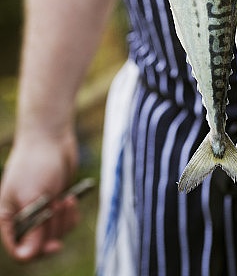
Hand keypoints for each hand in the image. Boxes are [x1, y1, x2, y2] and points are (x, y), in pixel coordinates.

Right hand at [0, 130, 79, 260]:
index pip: (18, 249)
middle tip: (59, 205)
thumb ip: (34, 228)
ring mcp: (40, 212)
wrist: (51, 136)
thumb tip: (30, 255)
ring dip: (64, 219)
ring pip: (56, 234)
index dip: (35, 251)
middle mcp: (23, 218)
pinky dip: (71, 214)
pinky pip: (66, 223)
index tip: (54, 245)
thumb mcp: (34, 197)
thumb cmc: (36, 163)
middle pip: (40, 243)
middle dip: (54, 226)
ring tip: (66, 199)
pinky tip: (71, 198)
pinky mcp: (55, 204)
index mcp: (8, 218)